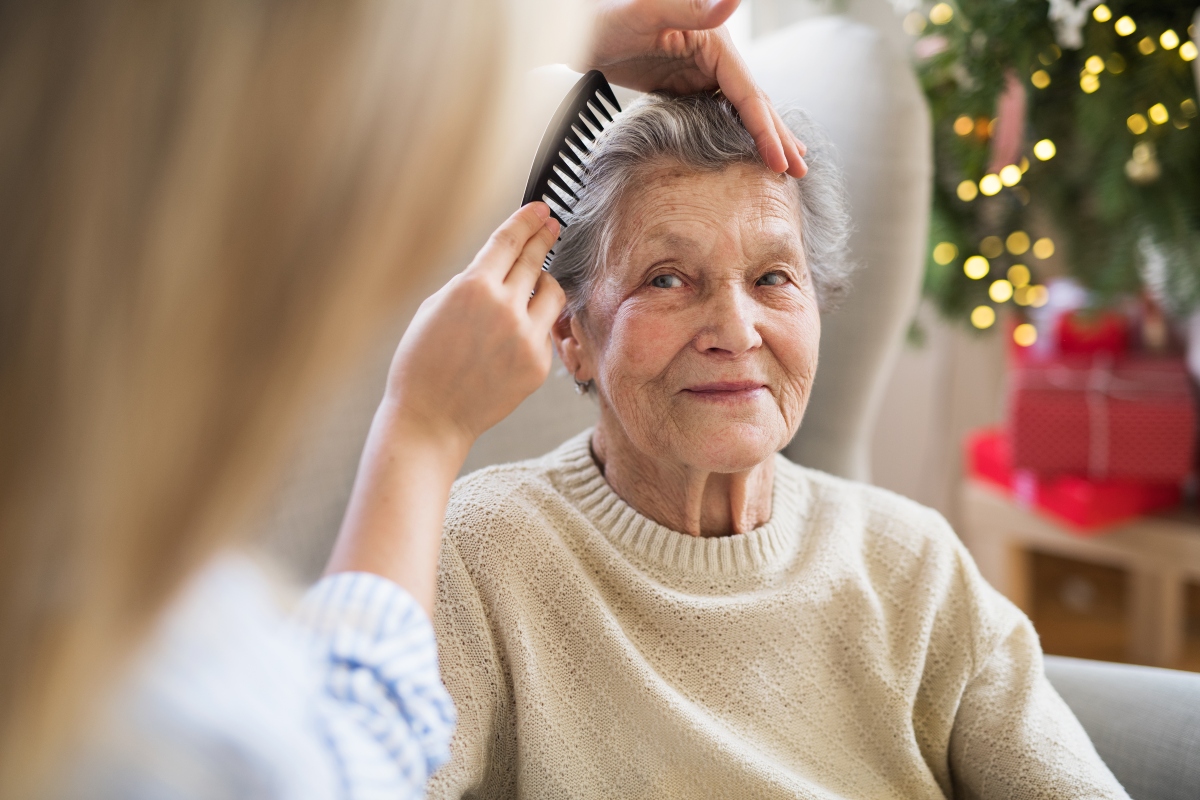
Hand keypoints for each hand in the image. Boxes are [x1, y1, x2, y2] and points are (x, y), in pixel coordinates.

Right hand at [383, 202, 564, 455]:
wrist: (431, 417)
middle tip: (552, 225)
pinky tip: (515, 333)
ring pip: (553, 293)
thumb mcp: (435, 307)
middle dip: (544, 237)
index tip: (540, 210)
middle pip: (535, 260)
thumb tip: (498, 267)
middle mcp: (505, 308)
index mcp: (473, 288)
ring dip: (546, 282)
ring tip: (536, 282)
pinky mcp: (538, 363)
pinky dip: (535, 324)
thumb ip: (470, 283)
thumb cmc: (423, 365)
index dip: (527, 220)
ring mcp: (526, 337)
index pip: (509, 241)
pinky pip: (545, 330)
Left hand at [586, 0, 806, 177]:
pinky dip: (736, 131)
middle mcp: (714, 54)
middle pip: (754, 102)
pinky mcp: (683, 82)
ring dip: (764, 135)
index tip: (781, 163)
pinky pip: (717, 111)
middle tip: (801, 171)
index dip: (766, 130)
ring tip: (786, 162)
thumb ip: (692, 6)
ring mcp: (700, 69)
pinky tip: (745, 147)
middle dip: (778, 137)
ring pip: (740, 109)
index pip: (749, 94)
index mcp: (715, 42)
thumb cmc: (605, 14)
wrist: (577, 26)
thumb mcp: (646, 11)